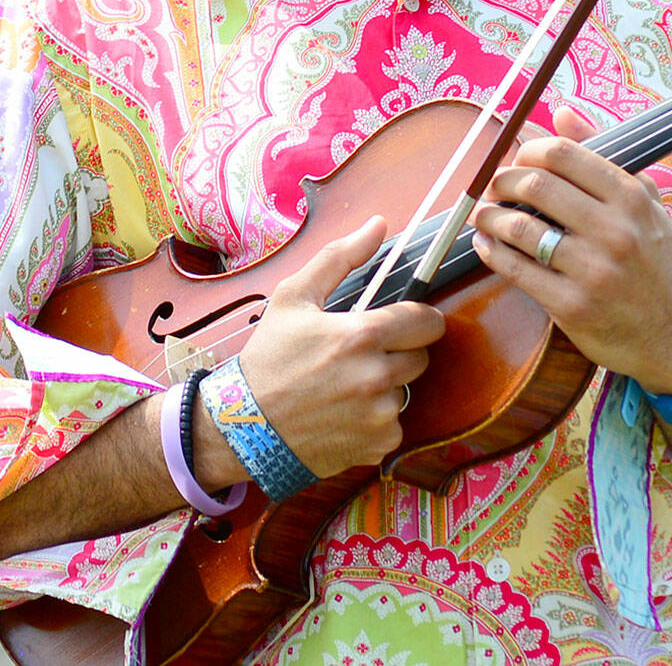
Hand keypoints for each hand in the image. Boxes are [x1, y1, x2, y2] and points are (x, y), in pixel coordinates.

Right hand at [237, 217, 445, 477]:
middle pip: (421, 357)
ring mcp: (379, 416)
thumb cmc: (269, 356)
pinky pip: (394, 426)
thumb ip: (340, 257)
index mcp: (362, 335)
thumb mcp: (295, 296)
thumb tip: (378, 224)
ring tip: (346, 384)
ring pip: (406, 391)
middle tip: (362, 353)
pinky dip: (376, 419)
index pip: (427, 322)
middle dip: (399, 351)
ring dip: (386, 386)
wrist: (244, 426)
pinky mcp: (376, 447)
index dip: (417, 318)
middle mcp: (377, 377)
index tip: (401, 321)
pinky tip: (344, 413)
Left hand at [471, 106, 671, 394]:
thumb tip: (561, 113)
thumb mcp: (644, 203)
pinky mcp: (571, 306)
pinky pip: (516, 269)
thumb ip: (602, 154)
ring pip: (520, 227)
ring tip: (482, 214)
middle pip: (535, 185)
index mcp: (631, 197)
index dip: (527, 151)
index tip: (516, 160)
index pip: (563, 154)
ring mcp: (592, 270)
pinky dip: (492, 251)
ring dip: (489, 216)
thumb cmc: (653, 262)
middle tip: (493, 187)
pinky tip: (486, 244)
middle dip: (502, 181)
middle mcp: (614, 231)